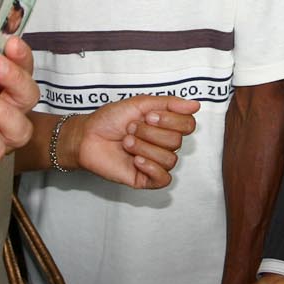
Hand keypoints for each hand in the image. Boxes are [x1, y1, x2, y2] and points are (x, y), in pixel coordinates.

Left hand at [70, 96, 197, 188]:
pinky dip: (151, 167)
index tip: (148, 116)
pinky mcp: (146, 179)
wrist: (87, 136)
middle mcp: (163, 145)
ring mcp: (155, 163)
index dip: (170, 120)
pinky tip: (135, 160)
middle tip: (131, 129)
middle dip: (150, 133)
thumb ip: (169, 104)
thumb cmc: (110, 119)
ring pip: (169, 158)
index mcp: (165, 126)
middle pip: (177, 141)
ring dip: (144, 147)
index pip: (188, 125)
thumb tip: (196, 105)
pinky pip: (163, 178)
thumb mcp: (140, 104)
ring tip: (126, 142)